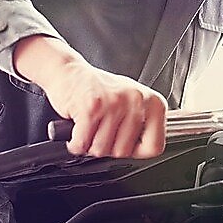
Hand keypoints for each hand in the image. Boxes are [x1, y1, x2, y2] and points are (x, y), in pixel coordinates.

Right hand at [14, 35, 165, 158]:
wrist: (68, 71)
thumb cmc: (99, 90)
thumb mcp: (130, 104)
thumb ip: (142, 126)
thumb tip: (147, 150)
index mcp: (153, 102)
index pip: (154, 147)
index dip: (134, 151)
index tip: (124, 142)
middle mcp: (137, 100)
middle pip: (123, 152)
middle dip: (107, 147)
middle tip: (100, 130)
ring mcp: (115, 103)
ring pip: (101, 150)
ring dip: (89, 144)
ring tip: (89, 126)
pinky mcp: (91, 108)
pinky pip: (82, 144)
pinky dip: (75, 143)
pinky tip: (77, 130)